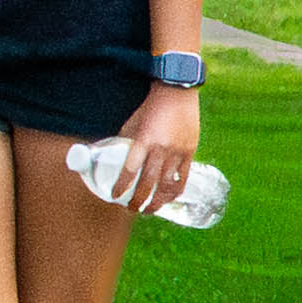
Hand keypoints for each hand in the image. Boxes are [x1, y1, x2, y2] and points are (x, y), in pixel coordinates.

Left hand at [114, 84, 199, 214]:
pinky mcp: (190, 151)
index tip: (114, 196)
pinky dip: (175, 191)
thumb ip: (125, 142)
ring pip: (167, 184)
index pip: (130, 170)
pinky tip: (169, 198)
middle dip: (139, 199)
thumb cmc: (149, 107)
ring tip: (150, 210)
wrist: (176, 92)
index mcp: (143, 141)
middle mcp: (161, 149)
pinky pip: (183, 177)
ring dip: (158, 200)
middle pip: (149, 182)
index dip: (121, 186)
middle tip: (132, 209)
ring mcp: (178, 152)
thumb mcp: (131, 123)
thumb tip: (111, 156)